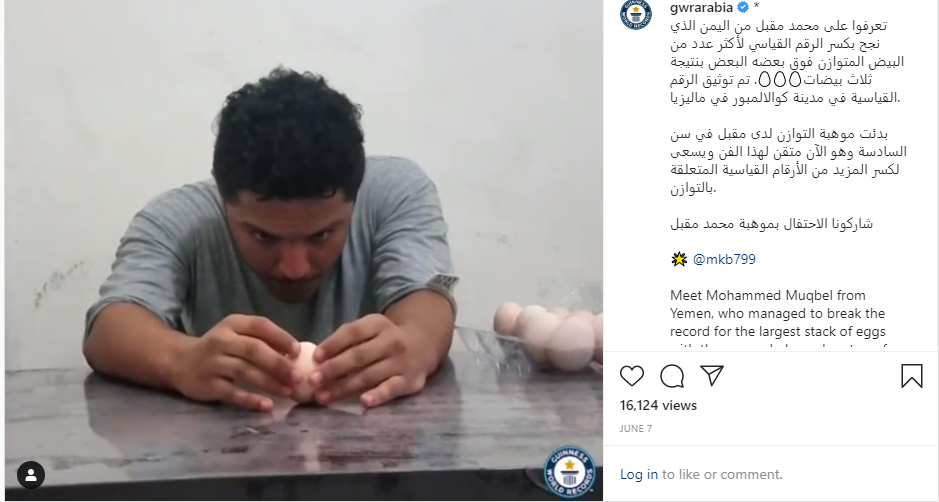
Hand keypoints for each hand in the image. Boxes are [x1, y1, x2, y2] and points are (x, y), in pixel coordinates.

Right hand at [171, 315, 301, 410]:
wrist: (180, 361)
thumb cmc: (219, 348)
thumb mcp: (236, 335)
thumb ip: (261, 341)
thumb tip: (294, 355)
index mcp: (233, 324)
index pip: (260, 325)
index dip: (281, 337)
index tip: (298, 352)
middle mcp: (221, 340)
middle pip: (254, 350)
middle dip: (279, 363)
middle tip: (298, 377)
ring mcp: (212, 362)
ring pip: (244, 371)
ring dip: (269, 382)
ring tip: (288, 392)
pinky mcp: (207, 385)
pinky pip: (232, 393)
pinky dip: (250, 400)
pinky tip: (267, 405)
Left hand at [310, 314, 431, 407]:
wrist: (425, 343)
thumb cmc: (387, 339)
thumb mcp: (372, 329)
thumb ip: (348, 339)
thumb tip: (318, 358)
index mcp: (378, 324)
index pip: (353, 332)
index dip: (333, 344)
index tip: (315, 358)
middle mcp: (392, 341)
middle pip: (359, 355)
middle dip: (333, 369)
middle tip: (313, 381)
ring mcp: (402, 362)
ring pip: (370, 375)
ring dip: (344, 387)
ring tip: (323, 397)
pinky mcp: (410, 381)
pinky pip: (392, 388)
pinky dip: (379, 395)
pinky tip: (364, 402)